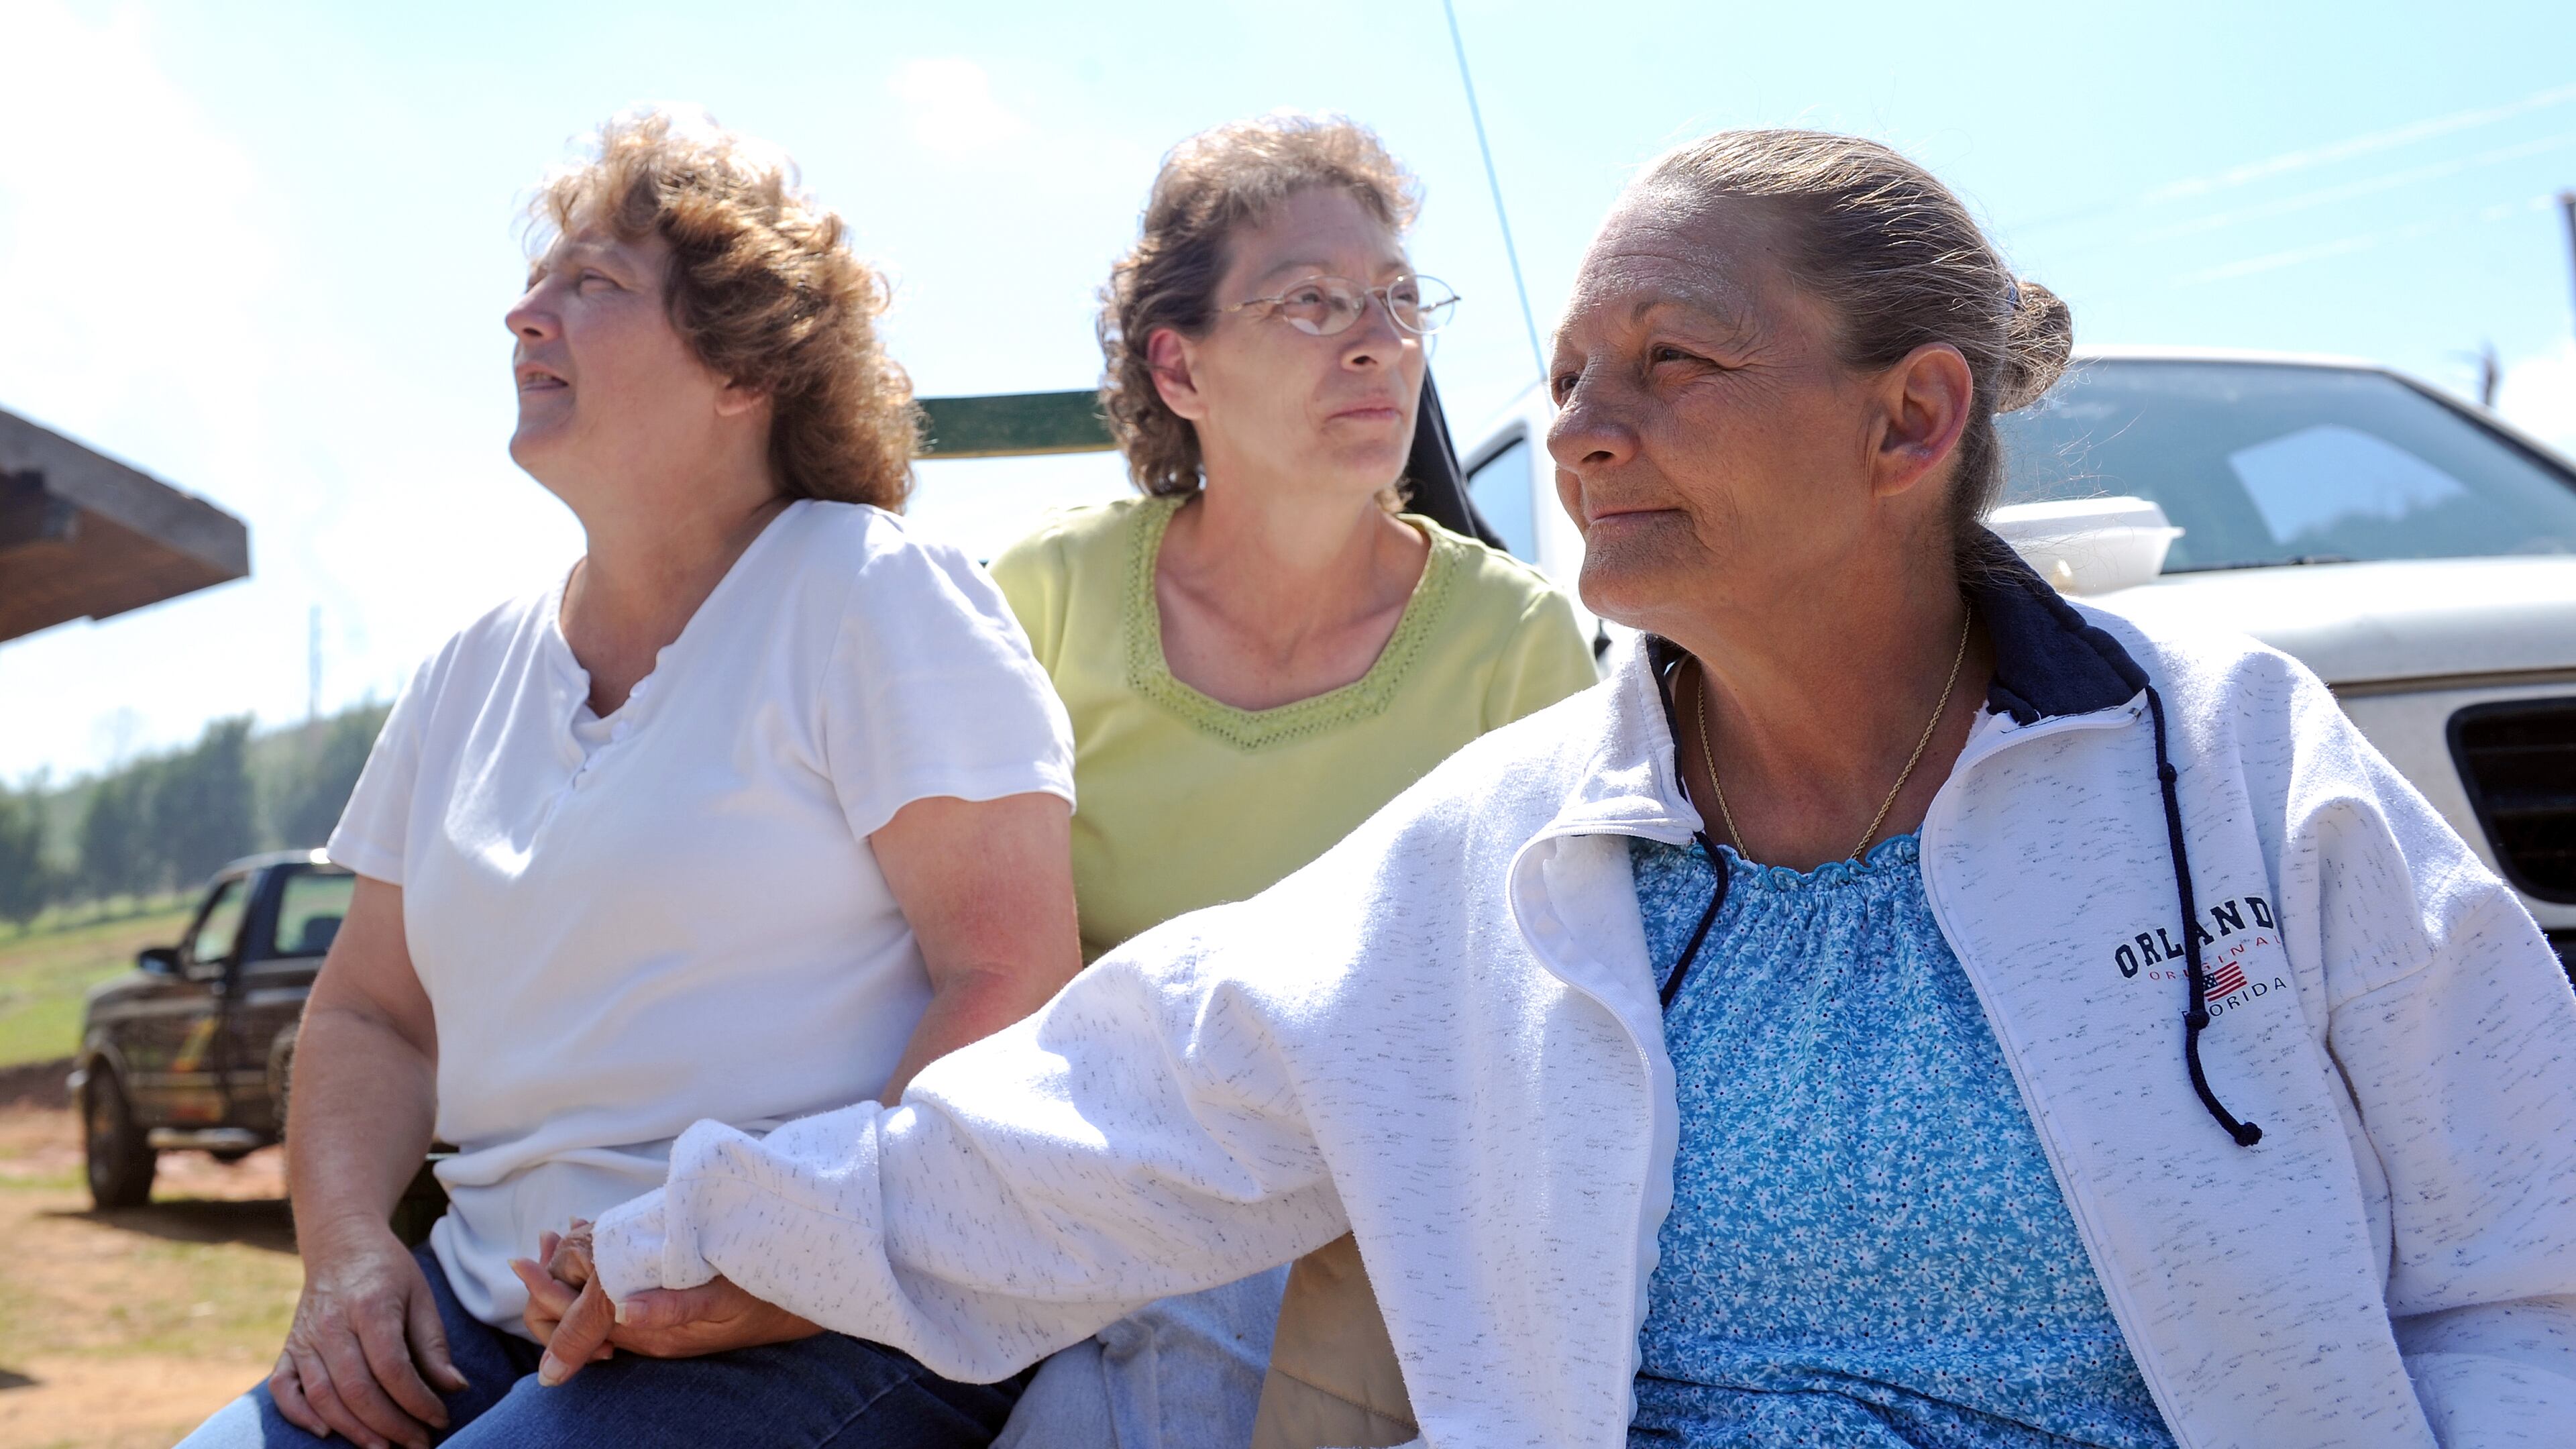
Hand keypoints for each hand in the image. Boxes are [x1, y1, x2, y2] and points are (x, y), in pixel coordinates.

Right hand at [271, 1219, 467, 1448]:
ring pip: (323, 1397)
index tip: (440, 1419)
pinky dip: (300, 1415)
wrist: (341, 1244)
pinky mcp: (288, 1347)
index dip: (418, 1401)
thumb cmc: (389, 1271)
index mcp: (370, 1307)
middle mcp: (332, 1325)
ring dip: (354, 1430)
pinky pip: (283, 1389)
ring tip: (385, 1448)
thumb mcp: (421, 1296)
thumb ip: (434, 1344)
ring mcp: (304, 1338)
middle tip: (418, 1444)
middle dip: (392, 1425)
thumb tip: (455, 1388)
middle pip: (358, 1390)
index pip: (393, 1369)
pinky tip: (328, 1433)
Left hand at [512, 1221, 819, 1385]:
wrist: (795, 1307)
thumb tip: (625, 1310)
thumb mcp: (720, 1299)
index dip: (547, 1291)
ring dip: (574, 1275)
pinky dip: (601, 1275)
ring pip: (597, 1307)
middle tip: (543, 1241)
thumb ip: (673, 1308)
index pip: (578, 1323)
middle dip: (552, 1281)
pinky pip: (620, 1299)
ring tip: (561, 1237)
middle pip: (578, 1319)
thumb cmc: (761, 1299)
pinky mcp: (669, 1312)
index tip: (528, 1257)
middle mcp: (646, 1335)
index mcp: (650, 1334)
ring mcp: (657, 1325)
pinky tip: (599, 1249)